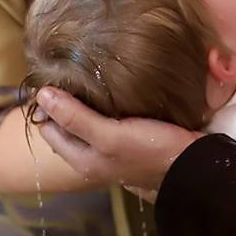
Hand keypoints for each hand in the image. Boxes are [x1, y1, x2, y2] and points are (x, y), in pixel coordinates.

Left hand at [33, 87, 203, 200]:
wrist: (194, 165)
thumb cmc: (150, 151)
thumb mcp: (109, 136)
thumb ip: (75, 118)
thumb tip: (41, 95)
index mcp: (82, 159)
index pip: (50, 129)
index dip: (47, 105)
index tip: (51, 77)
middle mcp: (93, 156)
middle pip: (67, 125)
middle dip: (64, 101)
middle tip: (68, 71)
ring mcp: (113, 147)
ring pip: (88, 120)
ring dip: (86, 101)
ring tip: (87, 74)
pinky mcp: (132, 137)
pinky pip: (109, 118)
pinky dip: (106, 103)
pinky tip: (113, 88)